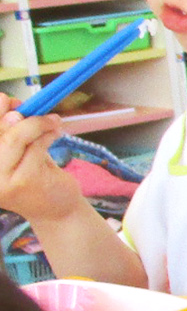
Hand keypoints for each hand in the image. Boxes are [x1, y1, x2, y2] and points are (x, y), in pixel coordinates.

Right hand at [0, 100, 77, 221]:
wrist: (56, 210)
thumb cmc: (35, 175)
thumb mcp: (18, 149)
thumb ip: (10, 129)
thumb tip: (7, 100)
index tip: (8, 99)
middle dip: (19, 115)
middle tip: (39, 111)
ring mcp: (0, 179)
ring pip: (16, 137)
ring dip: (38, 123)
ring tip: (54, 122)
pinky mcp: (23, 181)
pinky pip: (35, 146)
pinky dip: (48, 134)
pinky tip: (57, 133)